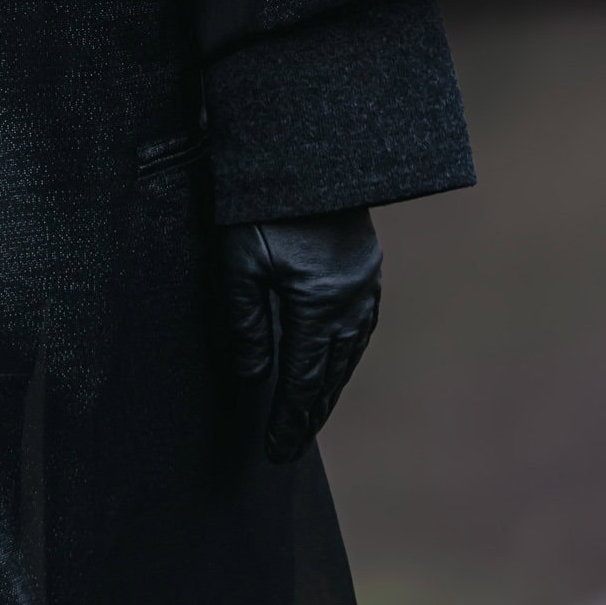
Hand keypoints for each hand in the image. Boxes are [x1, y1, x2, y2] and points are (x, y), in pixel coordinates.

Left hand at [217, 208, 381, 463]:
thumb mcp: (238, 262)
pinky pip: (359, 328)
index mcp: (319, 303)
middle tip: (290, 451)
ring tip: (309, 419)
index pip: (302, 380)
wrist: (306, 153)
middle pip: (330, 375)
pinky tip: (333, 367)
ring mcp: (365, 285)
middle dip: (308, 415)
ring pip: (348, 354)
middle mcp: (351, 301)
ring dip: (329, 390)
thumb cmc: (261, 204)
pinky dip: (343, 357)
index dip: (288, 419)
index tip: (276, 452)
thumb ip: (244, 323)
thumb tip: (253, 377)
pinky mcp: (367, 268)